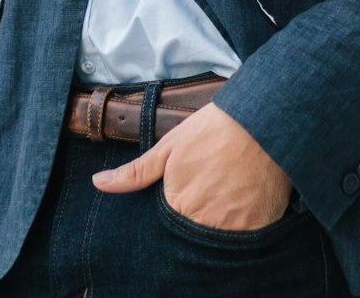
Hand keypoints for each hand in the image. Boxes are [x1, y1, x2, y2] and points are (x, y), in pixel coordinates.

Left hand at [90, 102, 292, 230]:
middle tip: (212, 188)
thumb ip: (135, 172)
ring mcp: (231, 229)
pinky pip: (246, 239)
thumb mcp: (169, 147)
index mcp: (177, 206)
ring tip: (229, 192)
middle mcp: (202, 224)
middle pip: (194, 232)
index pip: (170, 224)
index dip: (179, 208)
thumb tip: (98, 183)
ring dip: (221, 222)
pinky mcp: (258, 229)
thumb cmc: (212, 130)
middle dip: (199, 217)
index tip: (191, 190)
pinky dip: (245, 225)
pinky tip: (246, 199)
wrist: (260, 121)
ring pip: (219, 238)